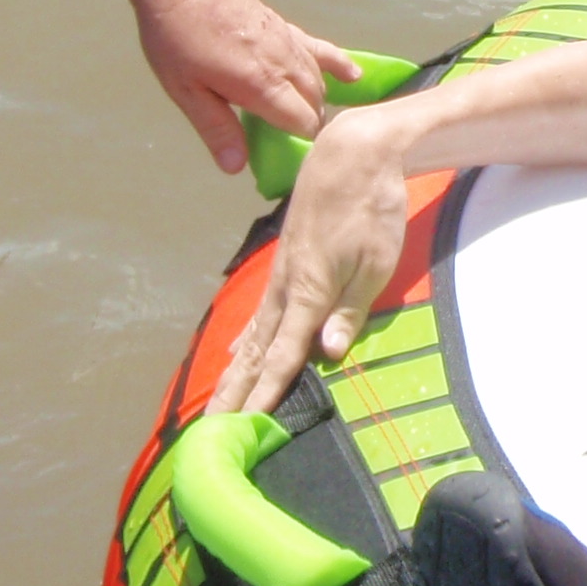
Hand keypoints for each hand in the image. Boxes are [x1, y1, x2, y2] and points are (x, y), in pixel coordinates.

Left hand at [123, 0, 357, 174]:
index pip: (303, 124)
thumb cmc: (175, 36)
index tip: (287, 159)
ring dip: (315, 103)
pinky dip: (340, 65)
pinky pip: (323, 50)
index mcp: (262, 85)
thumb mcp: (185, 90)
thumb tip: (238, 167)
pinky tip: (356, 76)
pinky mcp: (286, 28)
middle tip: (284, 143)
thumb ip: (216, 128)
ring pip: (320, 82)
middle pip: (316, 105)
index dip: (301, 146)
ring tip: (297, 120)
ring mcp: (290, 43)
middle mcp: (285, 64)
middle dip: (307, 127)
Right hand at [207, 108, 413, 414]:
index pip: (282, 355)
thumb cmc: (372, 207)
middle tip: (210, 433)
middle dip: (234, 395)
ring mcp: (280, 276)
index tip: (244, 427)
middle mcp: (285, 288)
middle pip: (255, 353)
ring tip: (215, 407)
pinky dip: (243, 342)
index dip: (265, 394)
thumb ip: (350, 310)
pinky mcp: (285, 266)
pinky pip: (257, 315)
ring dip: (234, 375)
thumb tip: (325, 354)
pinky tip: (234, 355)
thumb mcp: (376, 261)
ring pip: (251, 336)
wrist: (352, 152)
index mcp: (308, 292)